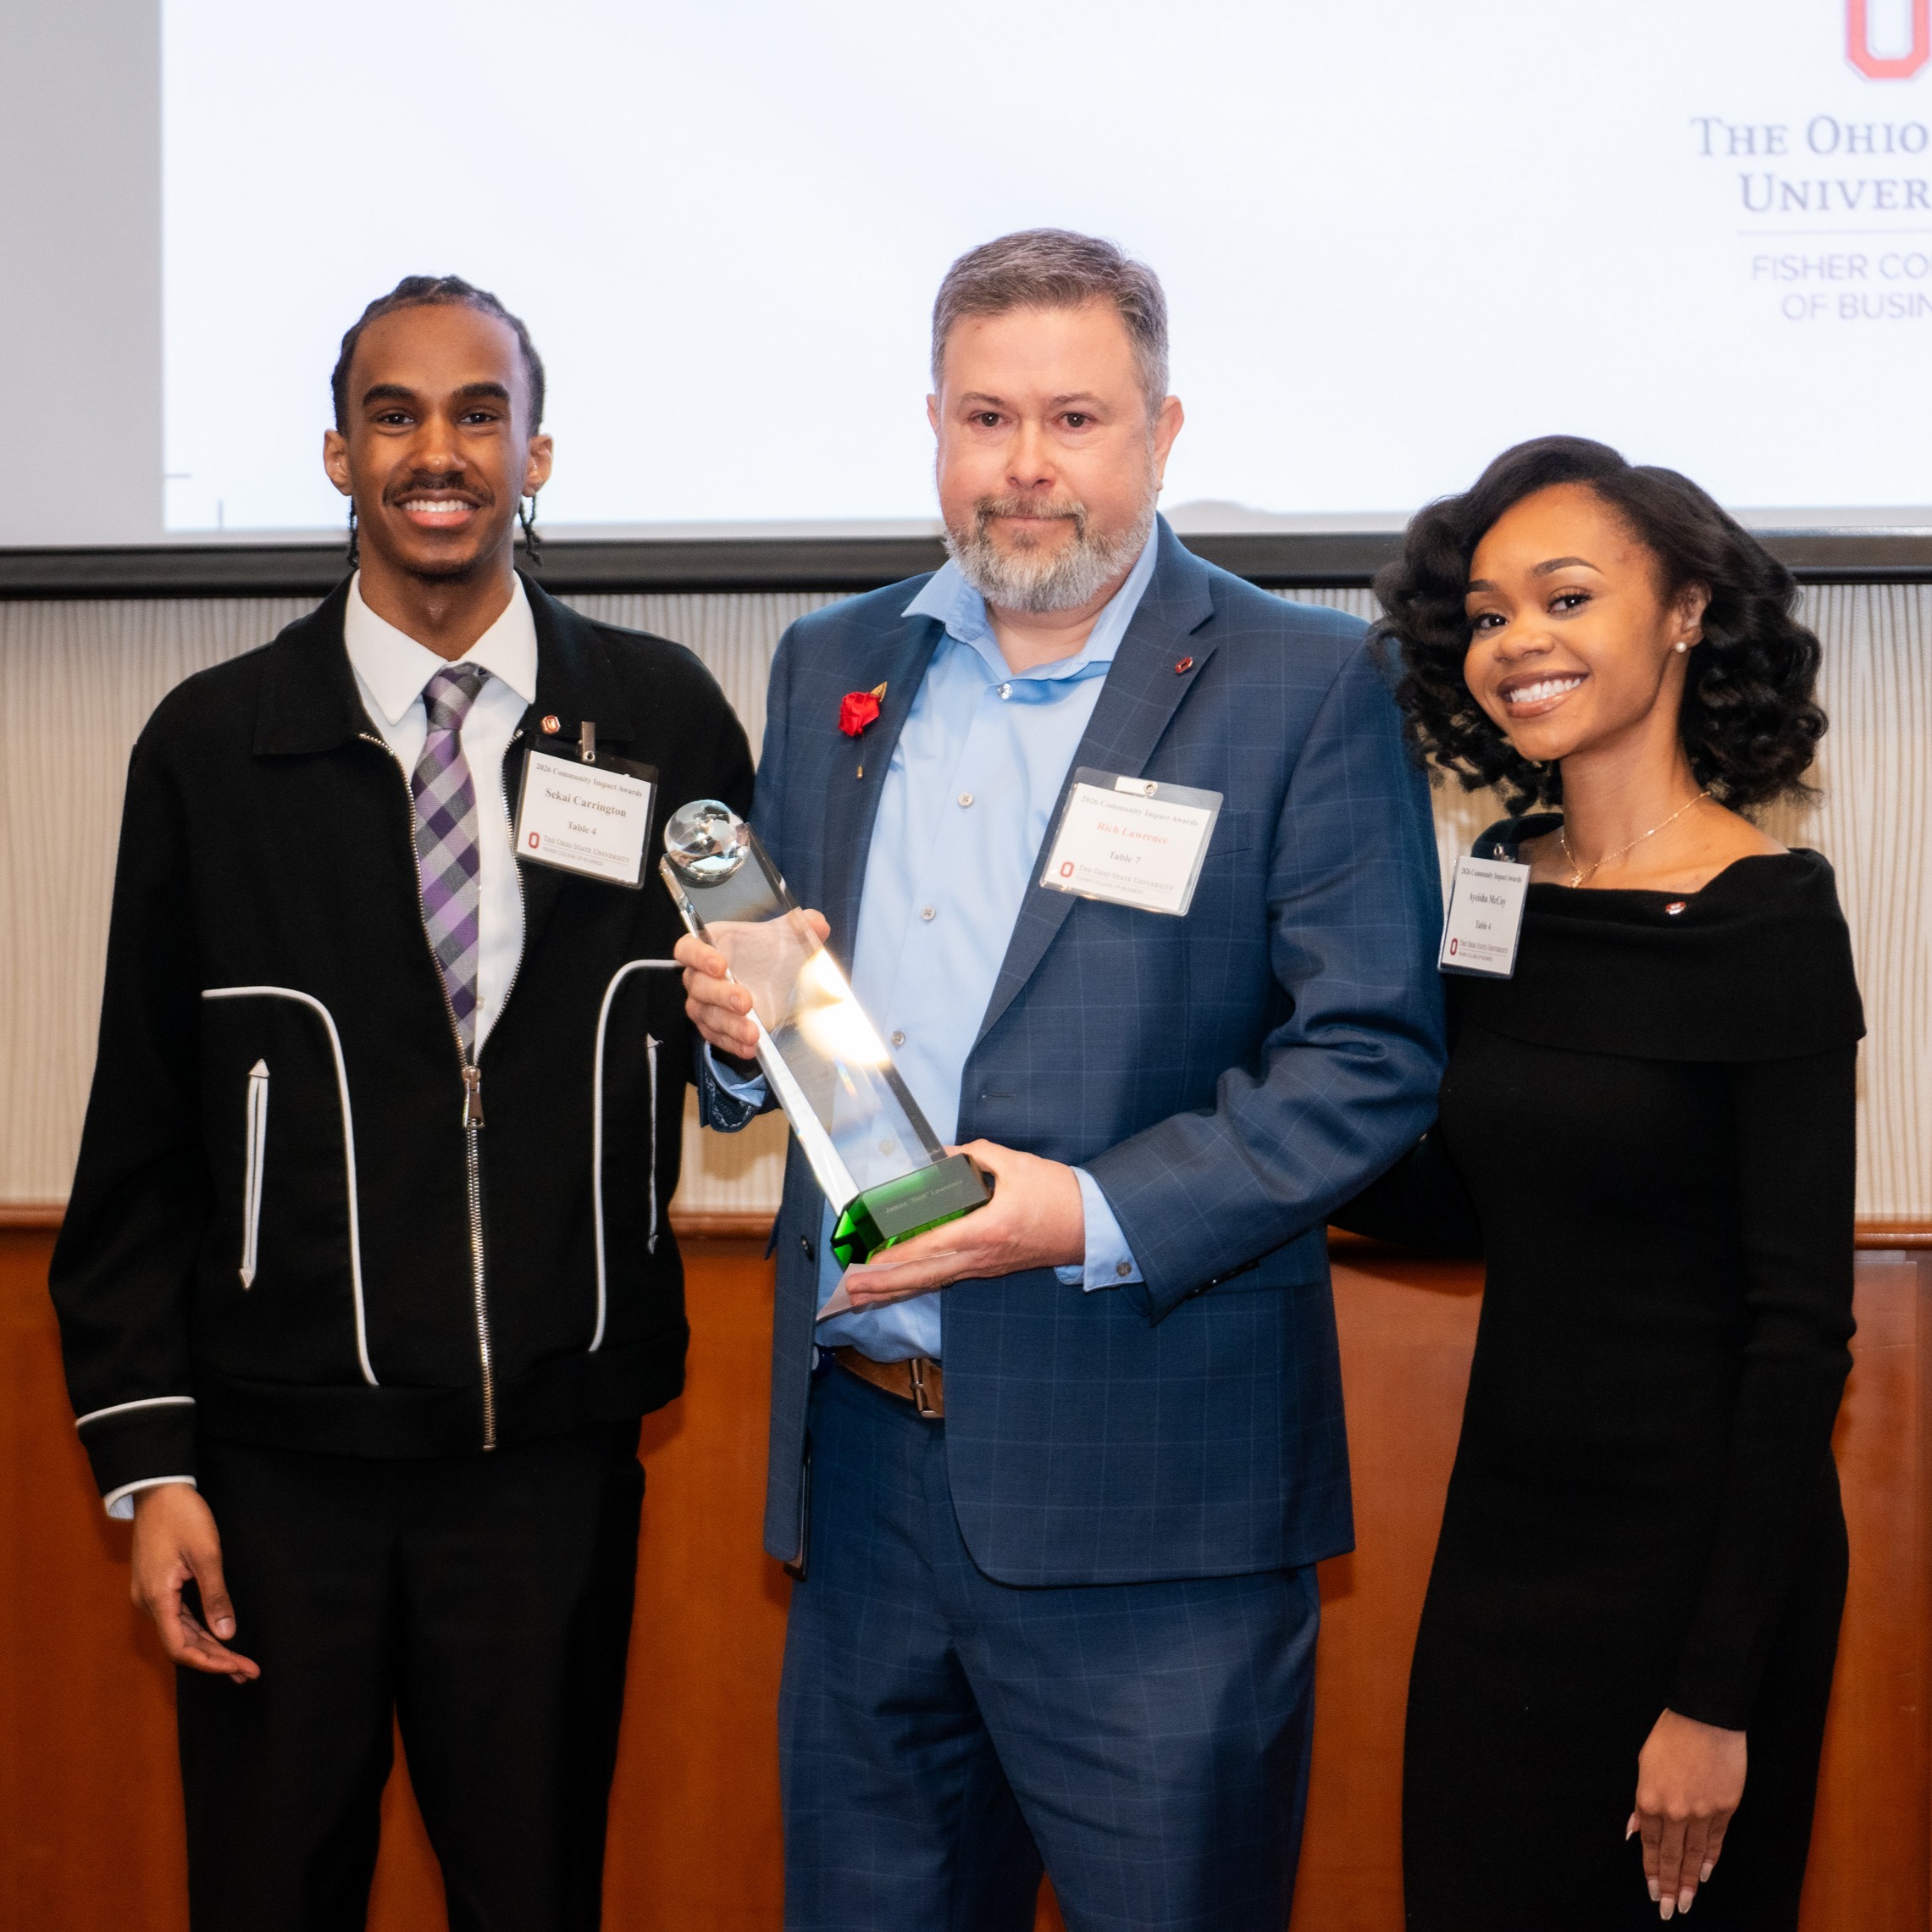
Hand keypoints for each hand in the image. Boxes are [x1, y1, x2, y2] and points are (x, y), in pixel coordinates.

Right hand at [130, 1483, 258, 1683]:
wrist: (158, 1490)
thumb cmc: (182, 1517)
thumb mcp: (206, 1555)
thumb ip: (215, 1597)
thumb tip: (226, 1634)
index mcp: (157, 1599)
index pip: (182, 1647)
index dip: (211, 1662)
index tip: (239, 1667)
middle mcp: (149, 1603)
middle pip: (183, 1644)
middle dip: (216, 1659)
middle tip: (249, 1671)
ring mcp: (151, 1596)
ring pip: (182, 1632)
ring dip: (210, 1648)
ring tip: (239, 1663)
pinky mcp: (157, 1587)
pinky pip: (179, 1618)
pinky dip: (200, 1631)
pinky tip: (219, 1639)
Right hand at [675, 912, 830, 1061]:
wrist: (775, 976)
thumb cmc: (768, 951)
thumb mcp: (785, 935)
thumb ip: (799, 925)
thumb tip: (815, 922)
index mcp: (709, 946)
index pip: (688, 948)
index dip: (698, 956)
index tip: (720, 964)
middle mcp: (700, 976)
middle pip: (698, 986)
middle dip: (721, 995)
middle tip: (745, 1002)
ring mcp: (705, 1004)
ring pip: (706, 1016)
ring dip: (729, 1025)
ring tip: (752, 1033)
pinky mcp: (715, 1027)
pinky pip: (716, 1037)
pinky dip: (732, 1044)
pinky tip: (749, 1048)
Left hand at [833, 1141, 1084, 1310]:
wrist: (1091, 1224)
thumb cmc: (1058, 1196)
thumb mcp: (1016, 1165)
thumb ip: (975, 1156)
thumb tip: (943, 1154)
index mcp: (986, 1230)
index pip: (932, 1245)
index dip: (897, 1256)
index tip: (869, 1261)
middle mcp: (981, 1256)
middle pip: (924, 1275)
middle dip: (884, 1285)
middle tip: (851, 1291)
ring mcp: (985, 1266)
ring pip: (933, 1281)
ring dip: (896, 1289)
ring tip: (864, 1295)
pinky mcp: (990, 1268)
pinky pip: (948, 1277)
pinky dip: (920, 1282)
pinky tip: (902, 1284)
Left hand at [1630, 1708, 1744, 1917]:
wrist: (1704, 1718)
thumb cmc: (1669, 1736)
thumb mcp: (1644, 1765)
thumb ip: (1641, 1801)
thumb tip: (1635, 1830)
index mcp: (1650, 1798)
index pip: (1650, 1845)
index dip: (1651, 1870)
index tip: (1651, 1891)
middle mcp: (1675, 1810)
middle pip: (1672, 1856)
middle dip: (1669, 1886)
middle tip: (1668, 1910)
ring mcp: (1702, 1811)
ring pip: (1694, 1854)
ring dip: (1690, 1881)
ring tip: (1686, 1902)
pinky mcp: (1725, 1808)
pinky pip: (1716, 1840)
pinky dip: (1709, 1859)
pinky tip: (1704, 1875)